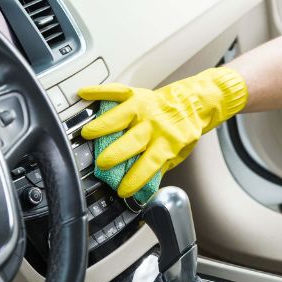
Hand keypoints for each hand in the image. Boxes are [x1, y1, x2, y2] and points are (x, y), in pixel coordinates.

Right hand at [77, 67, 247, 196]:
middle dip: (116, 153)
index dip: (136, 178)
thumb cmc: (184, 129)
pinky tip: (84, 94)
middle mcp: (155, 125)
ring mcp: (145, 108)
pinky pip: (117, 91)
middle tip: (101, 163)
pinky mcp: (138, 94)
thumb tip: (144, 188)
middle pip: (133, 140)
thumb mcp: (179, 153)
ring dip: (103, 124)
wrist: (197, 101)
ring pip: (122, 115)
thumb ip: (160, 167)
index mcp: (168, 142)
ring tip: (87, 133)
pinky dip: (99, 91)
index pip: (151, 163)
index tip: (122, 189)